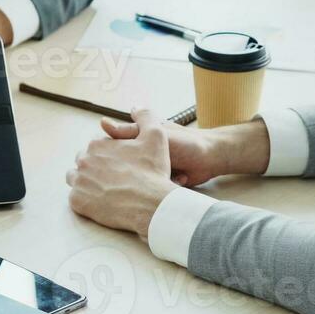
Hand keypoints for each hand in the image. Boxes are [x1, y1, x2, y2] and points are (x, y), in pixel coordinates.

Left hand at [66, 108, 182, 238]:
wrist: (151, 205)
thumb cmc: (153, 171)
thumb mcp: (155, 135)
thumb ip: (145, 116)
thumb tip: (135, 107)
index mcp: (97, 143)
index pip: (96, 146)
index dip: (110, 155)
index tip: (121, 164)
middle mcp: (83, 160)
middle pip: (84, 161)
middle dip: (95, 167)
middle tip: (114, 178)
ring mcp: (79, 182)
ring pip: (76, 179)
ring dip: (86, 181)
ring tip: (105, 189)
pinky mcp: (77, 202)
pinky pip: (76, 198)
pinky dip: (85, 200)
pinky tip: (101, 202)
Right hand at [100, 116, 271, 184]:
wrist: (211, 158)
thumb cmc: (184, 142)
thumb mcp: (155, 134)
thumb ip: (130, 132)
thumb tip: (103, 123)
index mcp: (138, 141)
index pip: (115, 149)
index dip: (115, 157)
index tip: (123, 163)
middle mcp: (143, 156)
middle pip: (127, 168)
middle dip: (138, 172)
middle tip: (149, 173)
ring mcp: (152, 170)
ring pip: (141, 181)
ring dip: (154, 181)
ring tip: (173, 173)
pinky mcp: (161, 183)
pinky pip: (154, 190)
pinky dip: (165, 187)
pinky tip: (179, 179)